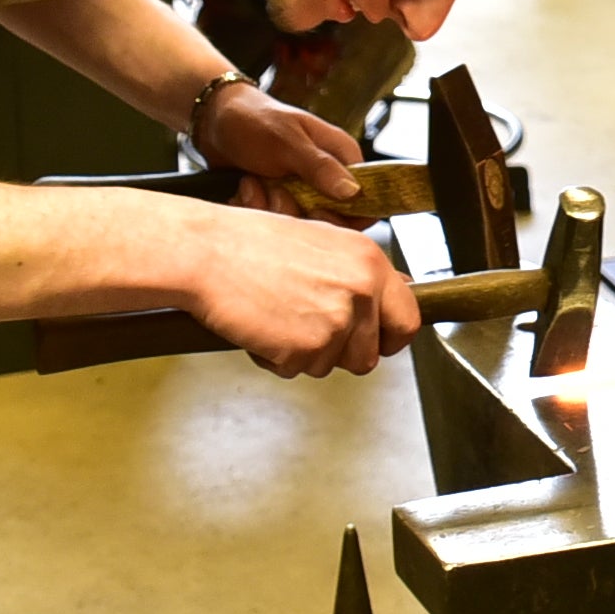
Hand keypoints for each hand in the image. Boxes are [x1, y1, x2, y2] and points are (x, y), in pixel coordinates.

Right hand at [178, 203, 419, 378]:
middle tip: (305, 328)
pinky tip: (261, 326)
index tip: (374, 342)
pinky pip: (296, 370)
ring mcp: (335, 323)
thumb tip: (395, 295)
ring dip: (305, 353)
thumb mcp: (322, 243)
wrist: (206, 252)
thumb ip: (359, 274)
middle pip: (368, 356)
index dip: (388, 339)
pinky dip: (276, 358)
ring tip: (277, 317)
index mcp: (370, 262)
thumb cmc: (253, 243)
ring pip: (331, 366)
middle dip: (339, 353)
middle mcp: (361, 292)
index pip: (408, 321)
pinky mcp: (305, 348)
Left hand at [196, 75, 367, 210]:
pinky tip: (243, 187)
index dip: (346, 216)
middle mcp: (327, 177)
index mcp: (342, 157)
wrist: (214, 120)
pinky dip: (253, 208)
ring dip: (267, 207)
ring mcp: (302, 191)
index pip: (365, 201)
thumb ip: (319, 167)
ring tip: (252, 181)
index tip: (315, 211)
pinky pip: (273, 223)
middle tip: (272, 187)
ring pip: (297, 224)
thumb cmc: (254, 120)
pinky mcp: (279, 200)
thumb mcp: (287, 141)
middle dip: (293, 210)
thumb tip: (353, 192)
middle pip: (328, 220)